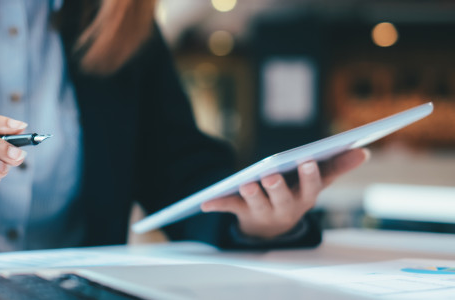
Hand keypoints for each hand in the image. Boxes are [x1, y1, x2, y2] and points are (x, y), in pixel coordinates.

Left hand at [201, 148, 369, 238]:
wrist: (271, 228)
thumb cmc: (296, 194)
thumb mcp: (317, 182)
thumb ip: (338, 166)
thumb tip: (363, 151)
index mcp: (305, 196)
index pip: (311, 186)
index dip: (309, 176)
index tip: (308, 161)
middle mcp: (285, 207)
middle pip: (281, 197)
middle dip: (277, 187)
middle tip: (271, 176)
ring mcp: (262, 211)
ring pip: (256, 203)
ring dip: (251, 193)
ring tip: (246, 183)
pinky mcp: (242, 211)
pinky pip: (229, 207)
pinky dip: (217, 204)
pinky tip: (204, 202)